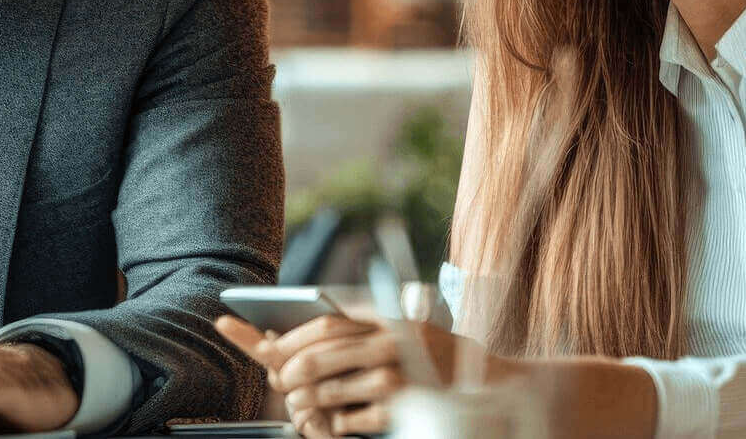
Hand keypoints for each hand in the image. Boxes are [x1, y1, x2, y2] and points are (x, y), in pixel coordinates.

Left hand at [217, 313, 462, 437]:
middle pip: (320, 357)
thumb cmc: (423, 359)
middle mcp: (389, 343)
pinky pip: (352, 419)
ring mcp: (397, 376)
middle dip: (290, 373)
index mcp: (383, 321)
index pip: (324, 323)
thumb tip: (289, 338)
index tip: (264, 345)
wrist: (482, 383)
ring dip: (307, 402)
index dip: (290, 337)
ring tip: (300, 405)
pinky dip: (336, 423)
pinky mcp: (403, 408)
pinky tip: (333, 422)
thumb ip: (354, 332)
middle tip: (280, 382)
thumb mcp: (393, 333)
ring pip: (330, 390)